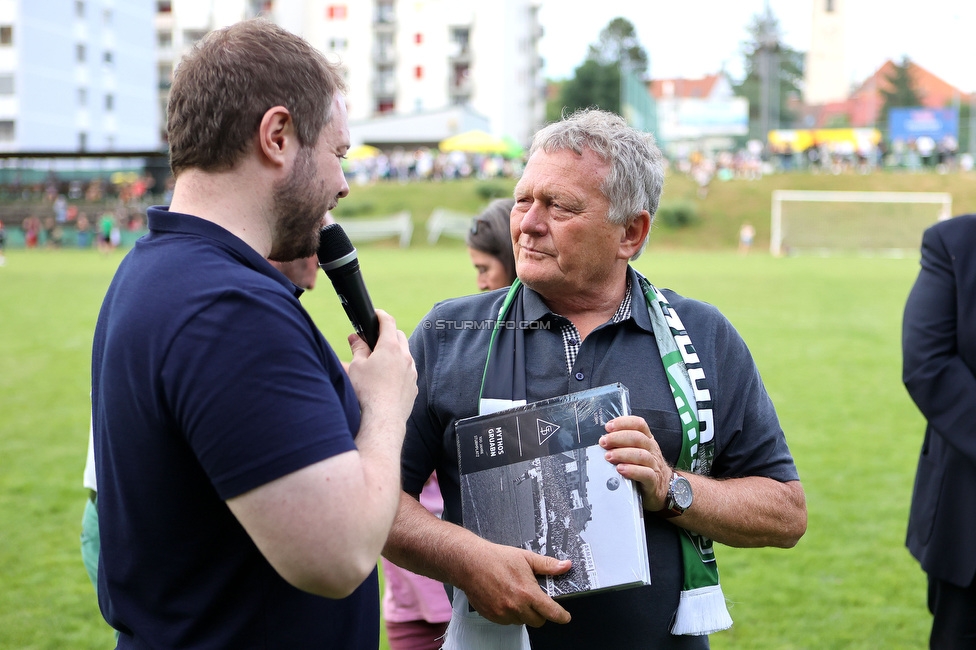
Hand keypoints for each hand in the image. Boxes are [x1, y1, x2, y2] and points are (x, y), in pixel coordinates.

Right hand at [346, 309, 416, 423]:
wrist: (383, 418)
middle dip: (388, 334)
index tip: (376, 314)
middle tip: (374, 339)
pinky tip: (388, 379)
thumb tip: (355, 337)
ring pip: (405, 354)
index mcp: (390, 347)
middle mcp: (405, 356)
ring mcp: (412, 371)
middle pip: (399, 336)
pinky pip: (408, 371)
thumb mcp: (357, 366)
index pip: (388, 322)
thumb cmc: (367, 391)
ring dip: (395, 353)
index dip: (381, 316)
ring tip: (380, 361)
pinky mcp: (413, 386)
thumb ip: (358, 348)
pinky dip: (399, 369)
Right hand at [461, 541, 571, 626]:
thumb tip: (565, 566)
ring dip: (524, 613)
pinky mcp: (492, 616)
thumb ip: (547, 565)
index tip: (565, 616)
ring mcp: (503, 613)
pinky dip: (510, 614)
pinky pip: (507, 621)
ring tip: (516, 595)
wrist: (470, 563)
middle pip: (538, 621)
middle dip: (541, 613)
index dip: (561, 616)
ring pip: (522, 621)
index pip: (551, 612)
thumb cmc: (496, 558)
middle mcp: (516, 606)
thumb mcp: (526, 557)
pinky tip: (505, 598)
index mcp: (528, 592)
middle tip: (535, 599)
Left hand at [600, 416, 670, 510]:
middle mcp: (652, 449)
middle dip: (618, 438)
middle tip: (604, 442)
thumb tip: (602, 439)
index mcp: (647, 439)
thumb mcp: (636, 451)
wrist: (665, 487)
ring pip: (641, 455)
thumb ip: (623, 444)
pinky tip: (620, 469)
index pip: (639, 424)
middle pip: (637, 438)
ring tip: (609, 456)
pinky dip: (632, 470)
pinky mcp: (654, 480)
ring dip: (622, 454)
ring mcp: (654, 465)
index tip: (608, 427)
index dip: (623, 423)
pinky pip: (645, 473)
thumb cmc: (644, 467)